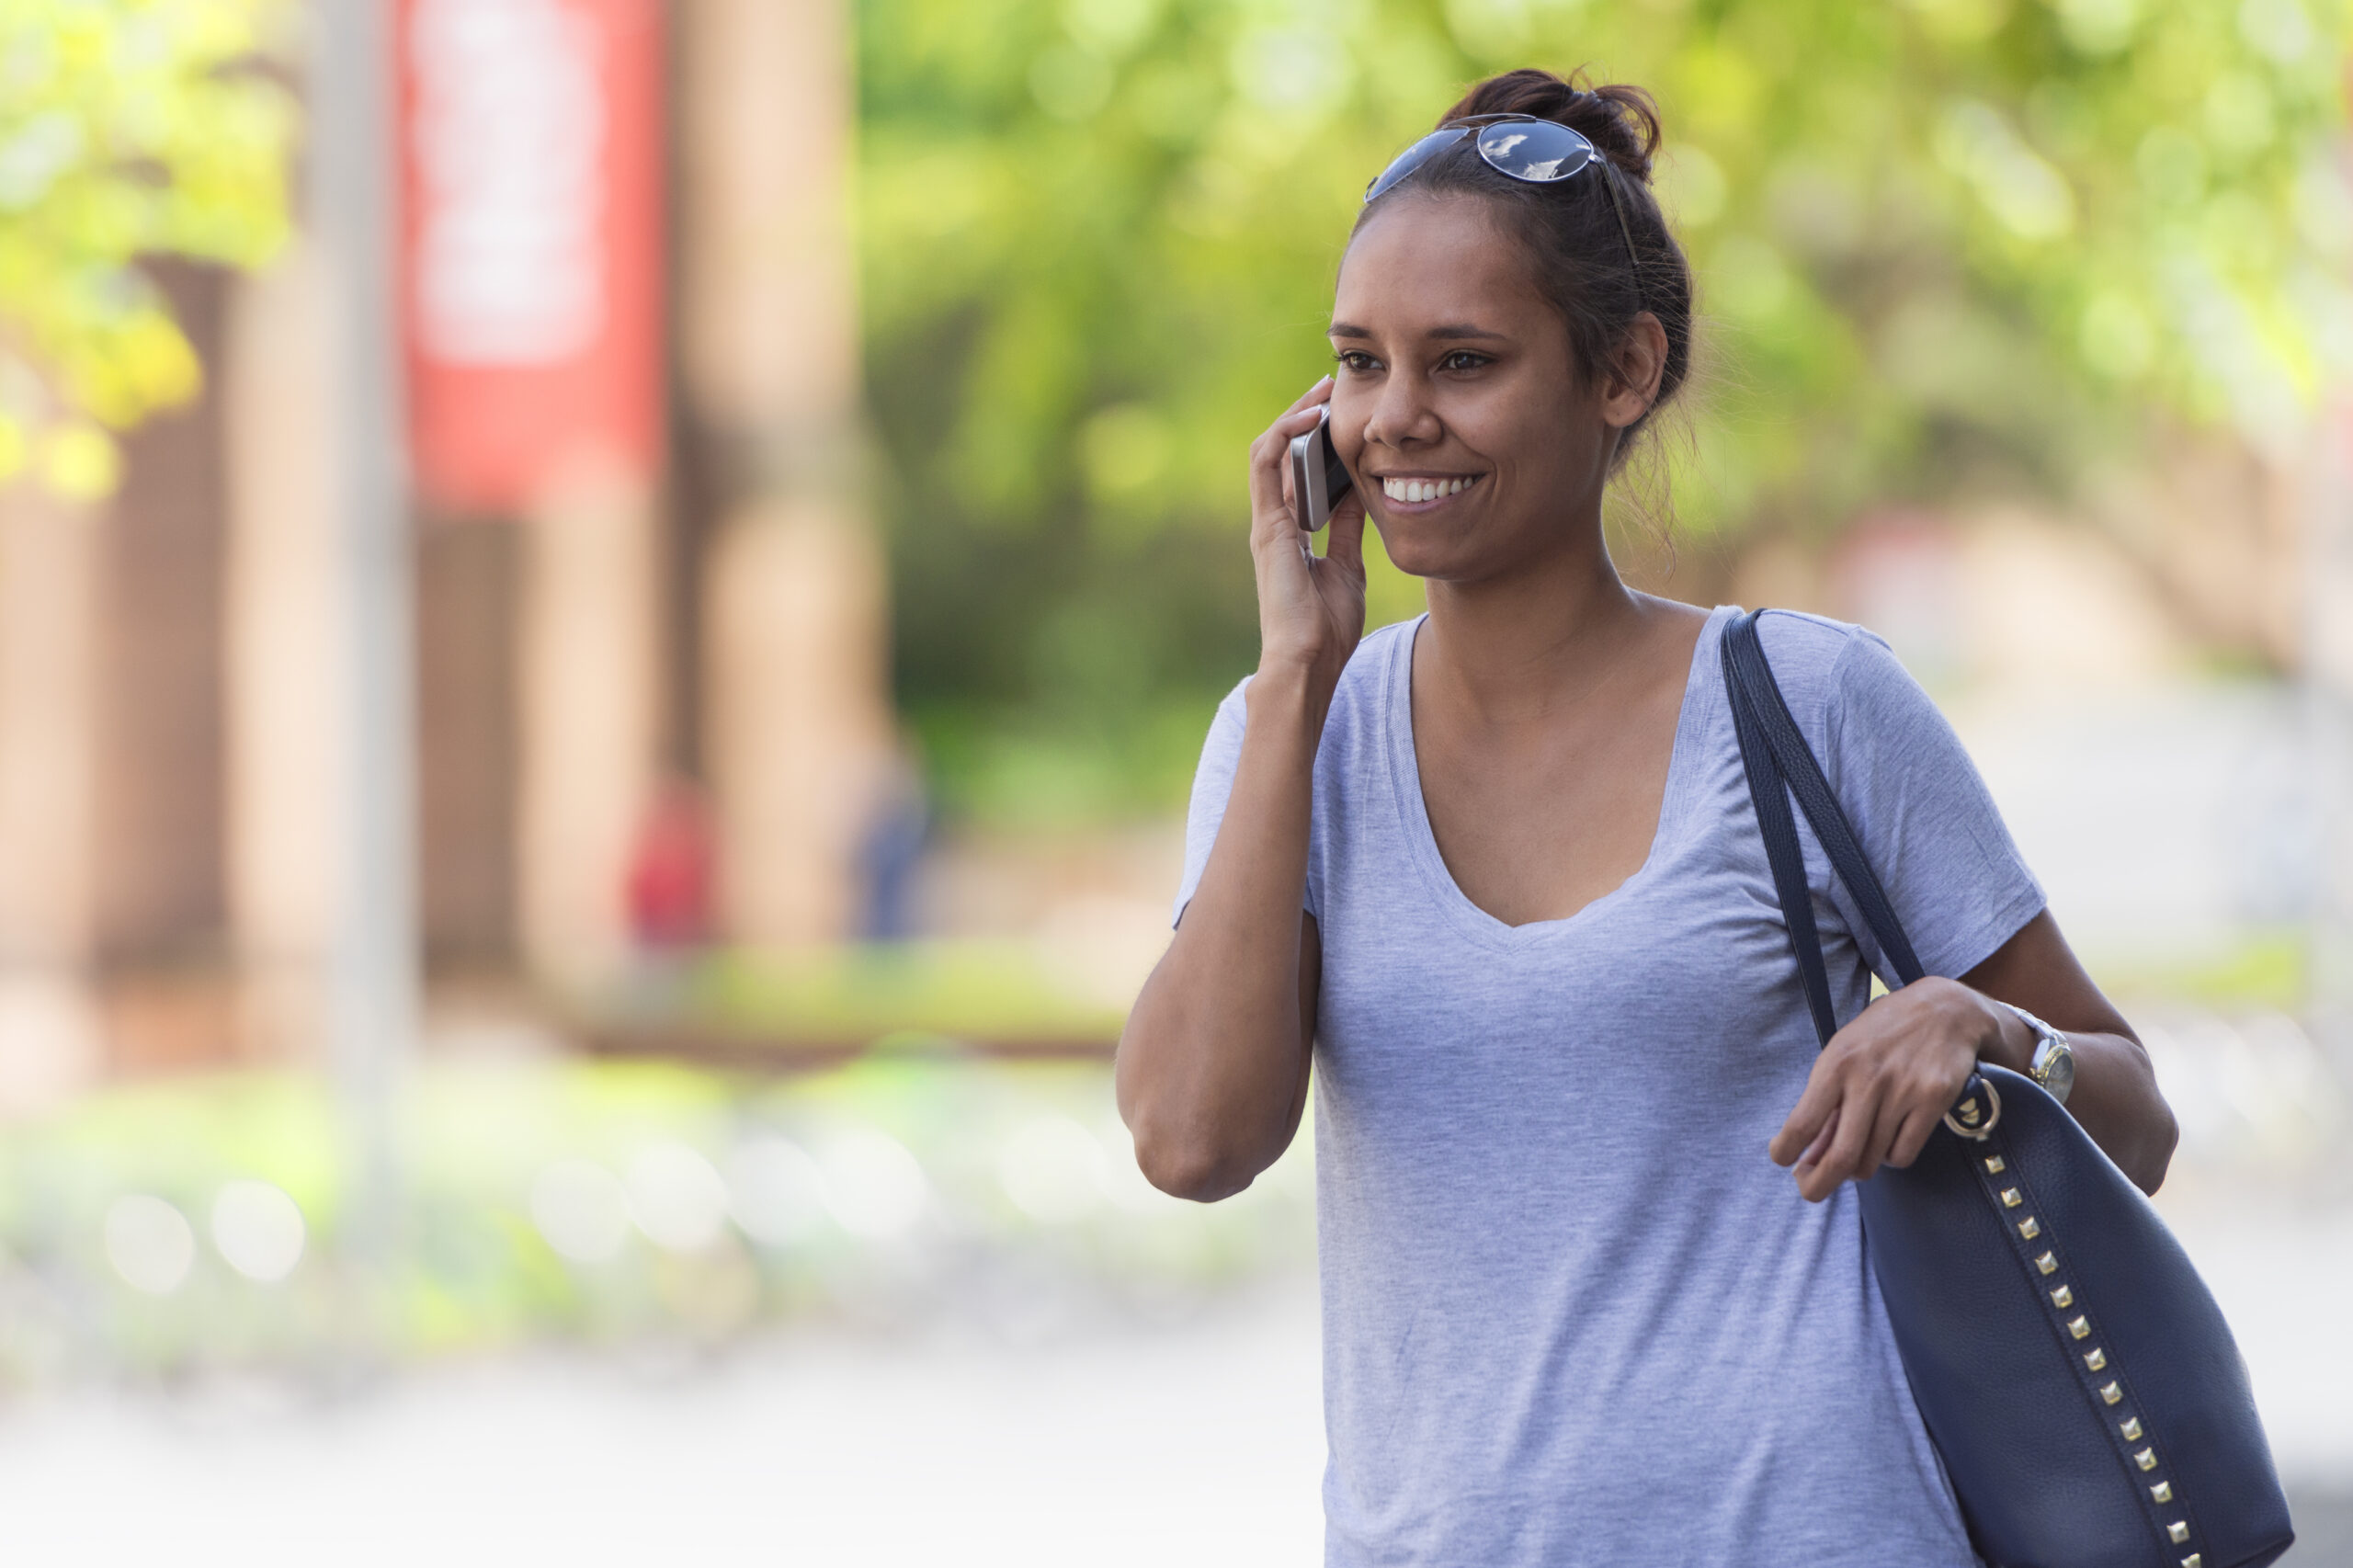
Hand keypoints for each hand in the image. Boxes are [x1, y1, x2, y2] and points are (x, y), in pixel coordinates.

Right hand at [1247, 377, 1367, 696]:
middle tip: (1332, 388)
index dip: (1318, 440)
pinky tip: (1311, 418)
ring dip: (1294, 416)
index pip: (1298, 472)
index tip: (1344, 415)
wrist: (1307, 662)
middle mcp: (1273, 522)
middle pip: (1282, 454)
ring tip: (1321, 392)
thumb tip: (1363, 492)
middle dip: (1305, 417)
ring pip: (1270, 450)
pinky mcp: (1266, 525)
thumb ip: (1348, 529)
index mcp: (1291, 533)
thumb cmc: (1326, 628)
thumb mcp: (1348, 566)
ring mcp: (1266, 522)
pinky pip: (1266, 465)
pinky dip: (1285, 435)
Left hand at [1769, 977, 2006, 1201]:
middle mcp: (1868, 1080)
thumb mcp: (1844, 1052)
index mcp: (1836, 1064)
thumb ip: (1826, 1100)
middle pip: (1841, 1156)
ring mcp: (1904, 1092)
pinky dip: (1890, 1158)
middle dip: (1819, 1185)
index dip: (1786, 1152)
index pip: (1802, 1123)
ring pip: (1873, 1161)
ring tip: (1857, 1153)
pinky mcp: (1934, 1103)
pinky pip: (1903, 1154)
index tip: (1783, 1161)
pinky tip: (1888, 1141)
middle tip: (1811, 1191)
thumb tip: (1806, 1153)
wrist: (1945, 1010)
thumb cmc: (1884, 1033)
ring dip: (1859, 1168)